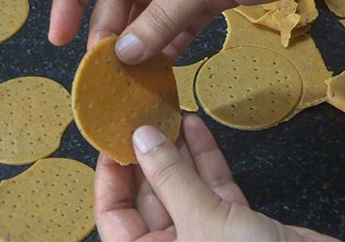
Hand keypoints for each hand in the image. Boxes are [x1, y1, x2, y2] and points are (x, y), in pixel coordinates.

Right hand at [49, 0, 344, 62]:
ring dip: (139, 45)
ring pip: (149, 13)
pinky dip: (169, 46)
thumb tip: (124, 52)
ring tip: (128, 79)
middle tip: (105, 70)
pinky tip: (158, 71)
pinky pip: (179, 23)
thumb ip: (162, 14)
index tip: (59, 35)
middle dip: (110, 31)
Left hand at [94, 114, 339, 241]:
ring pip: (182, 184)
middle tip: (142, 117)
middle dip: (148, 154)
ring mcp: (205, 233)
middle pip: (150, 194)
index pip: (114, 214)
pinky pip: (212, 185)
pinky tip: (193, 126)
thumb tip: (142, 138)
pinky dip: (204, 156)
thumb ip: (171, 179)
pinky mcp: (234, 222)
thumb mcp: (202, 223)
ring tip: (166, 114)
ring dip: (176, 149)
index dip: (110, 177)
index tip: (112, 139)